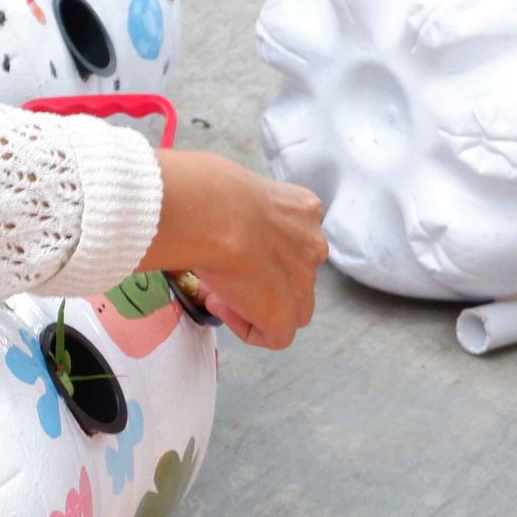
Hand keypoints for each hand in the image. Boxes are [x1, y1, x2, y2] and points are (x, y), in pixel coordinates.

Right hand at [140, 150, 326, 348]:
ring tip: (215, 291)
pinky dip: (248, 327)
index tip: (226, 244)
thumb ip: (235, 202)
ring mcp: (303, 281)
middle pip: (294, 273)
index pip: (291, 236)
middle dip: (261, 277)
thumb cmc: (206, 187)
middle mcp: (311, 244)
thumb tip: (205, 208)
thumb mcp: (230, 182)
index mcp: (302, 208)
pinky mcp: (284, 314)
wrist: (210, 213)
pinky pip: (276, 335)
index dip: (260, 246)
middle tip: (219, 270)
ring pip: (292, 306)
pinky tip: (219, 305)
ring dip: (257, 304)